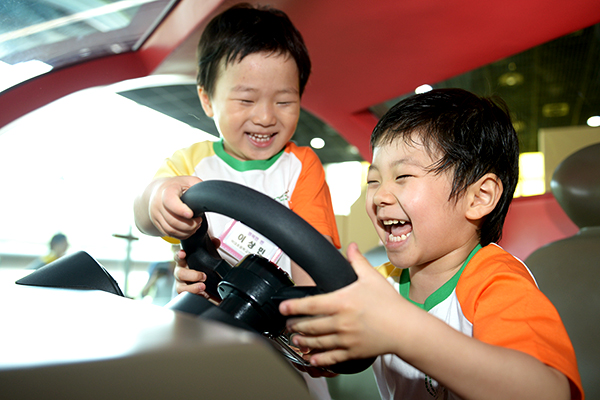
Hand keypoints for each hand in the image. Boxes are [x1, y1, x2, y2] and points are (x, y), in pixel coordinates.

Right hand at [148, 176, 202, 238]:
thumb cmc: (177, 186)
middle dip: (190, 224)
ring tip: (196, 225)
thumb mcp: (189, 181)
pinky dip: (181, 235)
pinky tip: (189, 230)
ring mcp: (156, 215)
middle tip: (199, 221)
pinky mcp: (157, 224)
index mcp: (167, 191)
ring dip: (187, 231)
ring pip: (171, 230)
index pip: (170, 201)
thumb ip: (199, 186)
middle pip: (173, 220)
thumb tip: (209, 196)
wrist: (158, 191)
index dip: (180, 210)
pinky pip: (169, 234)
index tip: (191, 214)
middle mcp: (158, 204)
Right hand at [173, 239, 221, 300]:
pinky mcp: (185, 294)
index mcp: (184, 262)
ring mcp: (181, 284)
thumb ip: (211, 247)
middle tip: (203, 276)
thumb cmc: (199, 267)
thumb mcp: (205, 256)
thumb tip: (216, 241)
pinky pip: (187, 296)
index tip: (183, 253)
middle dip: (191, 275)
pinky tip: (203, 294)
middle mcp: (180, 273)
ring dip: (193, 287)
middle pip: (180, 273)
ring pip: (181, 287)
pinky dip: (196, 295)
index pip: (178, 257)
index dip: (179, 255)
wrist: (201, 283)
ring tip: (203, 287)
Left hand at [279, 242, 408, 366]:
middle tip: (287, 324)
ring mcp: (345, 339)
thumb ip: (357, 261)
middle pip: (309, 325)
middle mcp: (341, 322)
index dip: (293, 306)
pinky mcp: (352, 352)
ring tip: (295, 339)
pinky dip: (318, 359)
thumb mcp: (372, 277)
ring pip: (316, 342)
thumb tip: (350, 247)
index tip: (283, 307)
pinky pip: (331, 357)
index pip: (310, 305)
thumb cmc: (390, 304)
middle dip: (294, 325)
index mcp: (342, 302)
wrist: (405, 328)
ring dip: (302, 341)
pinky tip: (311, 358)